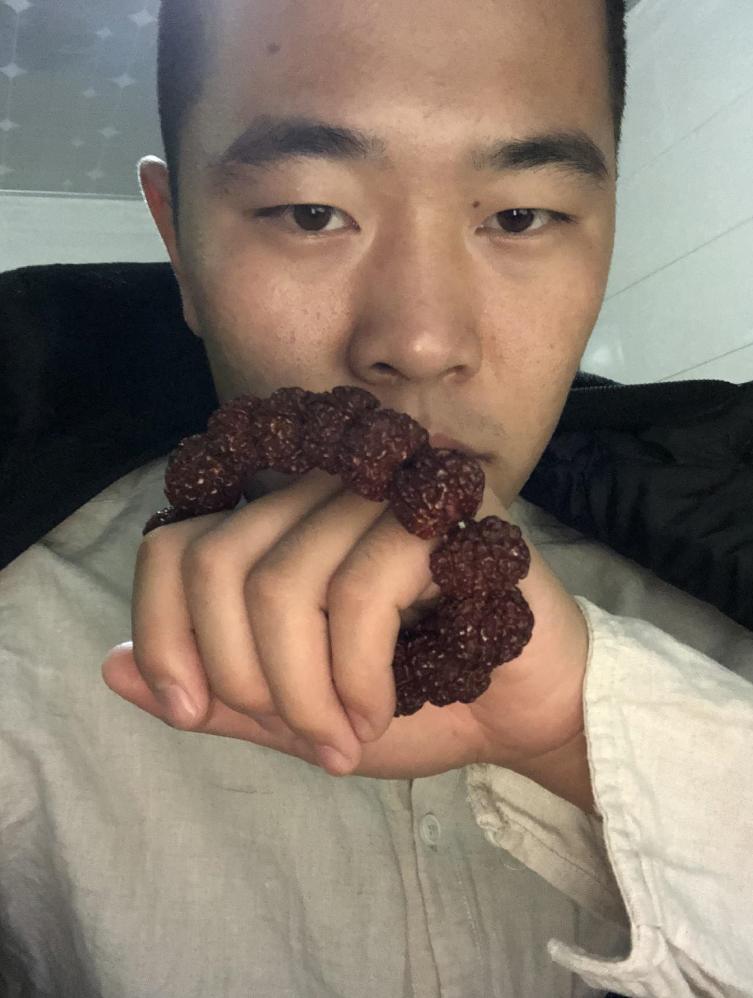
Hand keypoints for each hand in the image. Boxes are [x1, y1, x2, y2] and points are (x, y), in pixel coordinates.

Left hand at [101, 469, 589, 783]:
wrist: (526, 706)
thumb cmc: (416, 702)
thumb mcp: (296, 713)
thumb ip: (214, 692)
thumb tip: (110, 667)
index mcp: (280, 528)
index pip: (174, 545)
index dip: (160, 630)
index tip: (193, 710)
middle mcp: (320, 491)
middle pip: (218, 563)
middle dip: (243, 676)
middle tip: (301, 737)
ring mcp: (380, 490)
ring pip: (283, 582)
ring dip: (306, 692)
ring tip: (346, 739)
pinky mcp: (439, 510)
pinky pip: (359, 593)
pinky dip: (355, 676)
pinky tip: (380, 711)